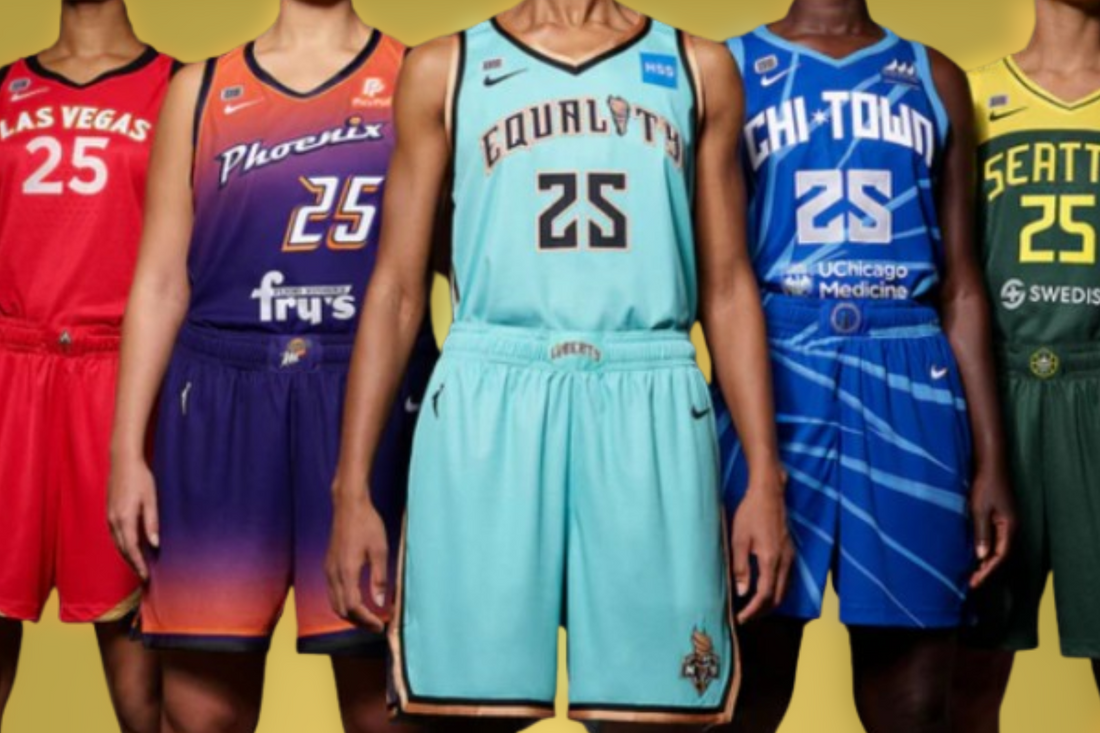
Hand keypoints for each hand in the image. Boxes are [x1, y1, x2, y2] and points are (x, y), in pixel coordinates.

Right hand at [107, 456, 158, 581]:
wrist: (123, 462)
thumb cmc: (140, 478)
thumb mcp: (151, 499)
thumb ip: (152, 522)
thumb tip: (154, 544)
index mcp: (125, 519)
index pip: (131, 549)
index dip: (138, 564)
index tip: (145, 576)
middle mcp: (114, 521)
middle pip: (122, 549)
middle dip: (133, 564)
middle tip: (144, 576)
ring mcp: (110, 517)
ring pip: (117, 543)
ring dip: (127, 556)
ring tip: (139, 566)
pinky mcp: (110, 513)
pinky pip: (115, 535)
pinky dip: (123, 545)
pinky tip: (131, 548)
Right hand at [326, 481, 390, 631]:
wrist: (348, 506)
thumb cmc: (367, 525)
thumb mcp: (380, 550)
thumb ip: (379, 578)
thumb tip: (380, 602)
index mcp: (347, 571)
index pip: (353, 607)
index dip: (367, 620)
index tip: (381, 625)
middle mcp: (333, 574)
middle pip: (342, 610)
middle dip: (359, 622)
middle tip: (377, 625)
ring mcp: (328, 570)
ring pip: (335, 604)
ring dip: (351, 615)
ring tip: (369, 618)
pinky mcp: (328, 566)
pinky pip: (332, 593)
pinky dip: (344, 604)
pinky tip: (357, 602)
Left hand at [732, 466, 793, 623]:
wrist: (769, 493)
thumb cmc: (750, 513)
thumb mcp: (739, 539)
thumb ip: (741, 567)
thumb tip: (742, 593)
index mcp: (771, 559)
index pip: (765, 595)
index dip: (753, 610)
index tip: (741, 619)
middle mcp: (785, 561)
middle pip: (779, 597)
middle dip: (763, 611)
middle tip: (746, 617)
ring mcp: (791, 556)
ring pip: (785, 589)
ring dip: (770, 602)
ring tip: (753, 607)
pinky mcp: (791, 551)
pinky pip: (787, 579)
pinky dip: (776, 590)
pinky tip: (764, 589)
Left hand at [969, 465, 1015, 588]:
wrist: (991, 465)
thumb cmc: (985, 485)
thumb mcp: (980, 510)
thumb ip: (982, 533)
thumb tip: (982, 557)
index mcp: (1010, 527)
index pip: (1001, 556)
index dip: (988, 571)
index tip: (975, 582)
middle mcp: (1012, 528)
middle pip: (1001, 555)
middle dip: (987, 570)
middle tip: (972, 583)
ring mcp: (1008, 523)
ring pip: (999, 549)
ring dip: (987, 562)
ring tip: (973, 574)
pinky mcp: (1001, 518)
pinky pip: (996, 540)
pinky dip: (987, 550)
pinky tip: (976, 555)